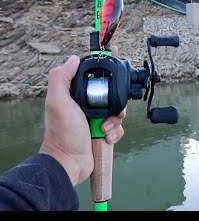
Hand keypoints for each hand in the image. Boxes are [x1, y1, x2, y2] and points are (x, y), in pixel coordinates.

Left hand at [39, 46, 126, 185]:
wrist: (70, 162)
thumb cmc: (62, 133)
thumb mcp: (57, 102)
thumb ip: (61, 78)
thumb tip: (74, 59)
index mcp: (75, 95)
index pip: (92, 76)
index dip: (105, 69)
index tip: (116, 60)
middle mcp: (86, 105)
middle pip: (111, 94)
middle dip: (116, 103)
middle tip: (114, 111)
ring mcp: (95, 119)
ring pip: (117, 111)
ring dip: (115, 121)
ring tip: (105, 129)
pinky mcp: (103, 133)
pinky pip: (118, 127)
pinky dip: (115, 133)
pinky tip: (106, 137)